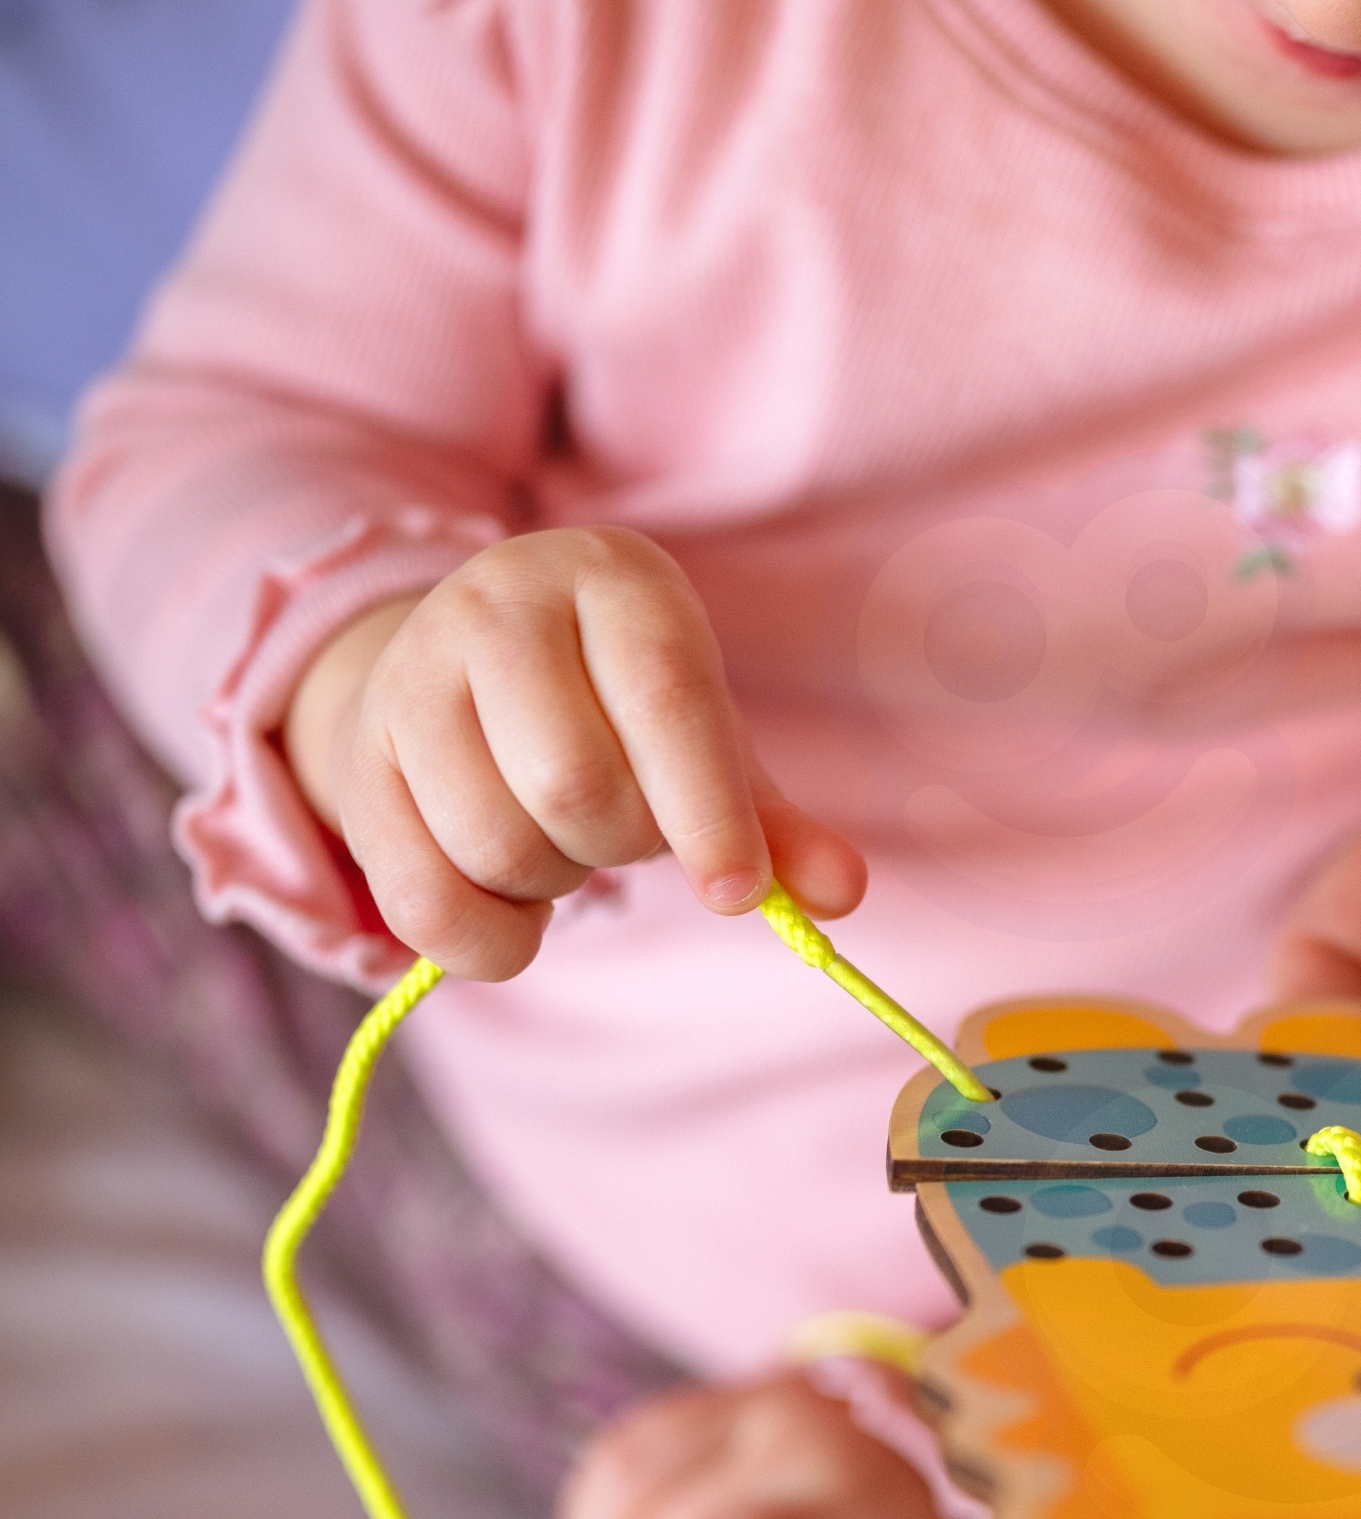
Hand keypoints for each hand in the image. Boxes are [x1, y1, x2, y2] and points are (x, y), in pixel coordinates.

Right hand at [282, 527, 864, 978]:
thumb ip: (772, 819)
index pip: (667, 698)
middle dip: (622, 843)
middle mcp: (499, 605)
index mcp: (614, 578)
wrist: (467, 663)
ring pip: (496, 843)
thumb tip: (843, 895)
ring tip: (566, 842)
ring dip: (555, 883)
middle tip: (628, 829)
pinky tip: (515, 908)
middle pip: (573, 784)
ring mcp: (411, 676)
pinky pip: (420, 900)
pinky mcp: (360, 761)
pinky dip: (488, 940)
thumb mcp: (701, 735)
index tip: (739, 895)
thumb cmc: (615, 706)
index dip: (708, 810)